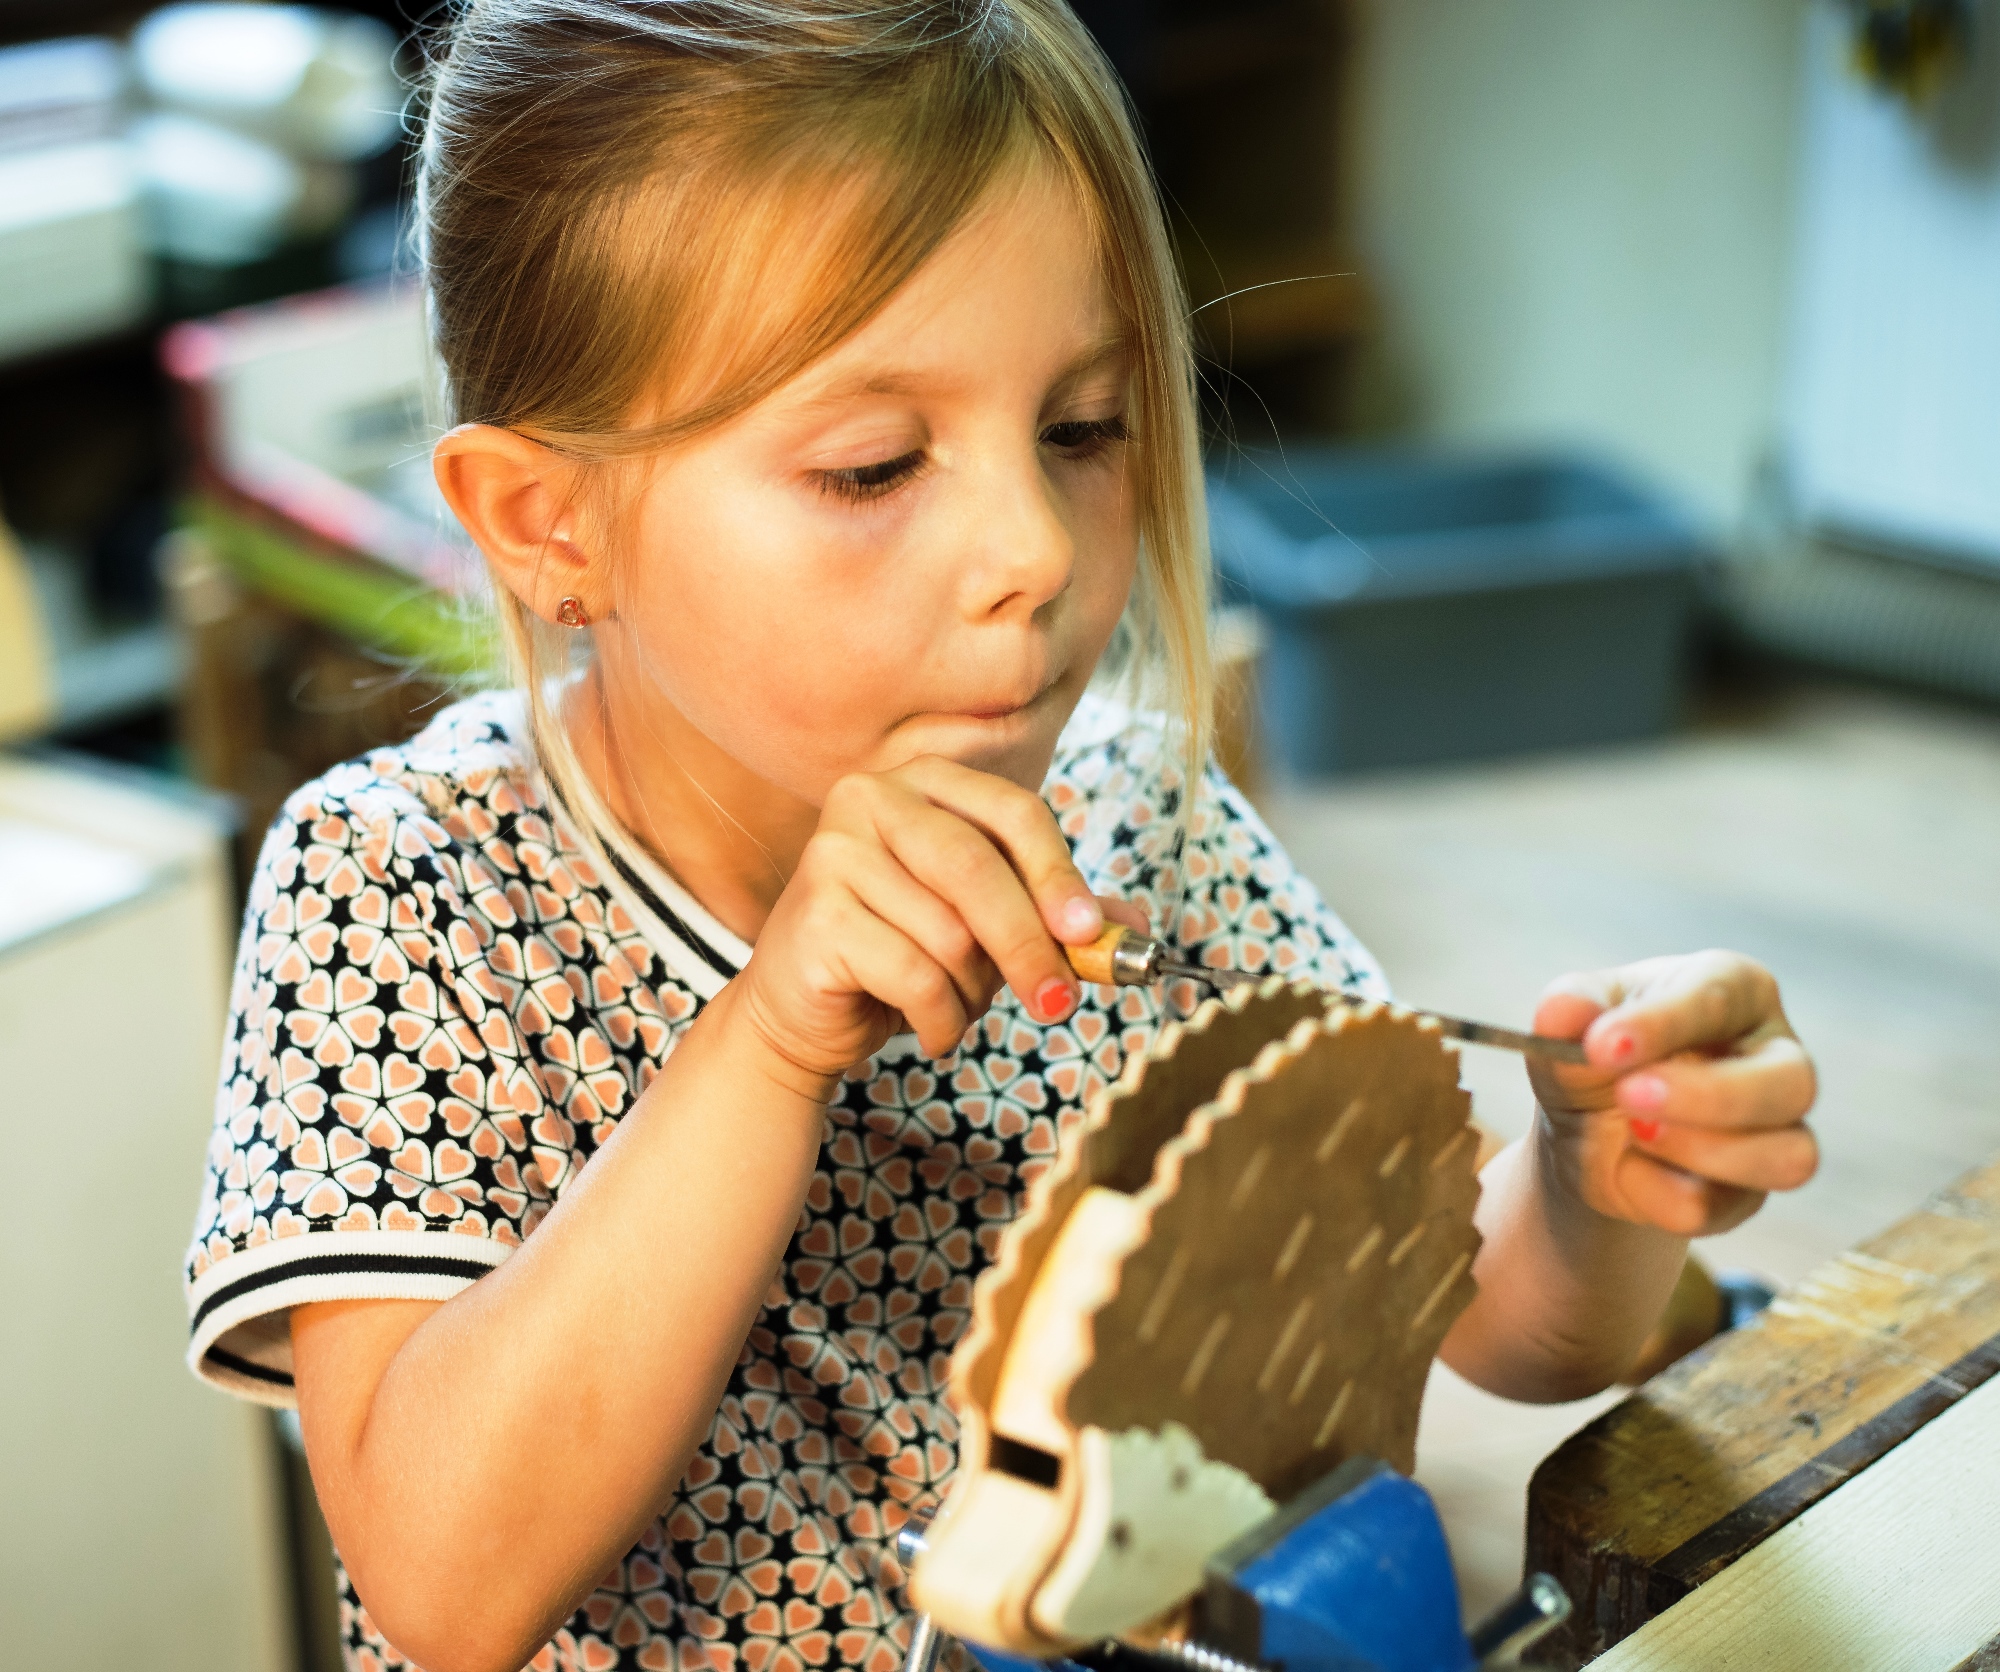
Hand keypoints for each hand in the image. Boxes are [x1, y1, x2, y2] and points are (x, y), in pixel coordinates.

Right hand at [727, 755, 1144, 1092]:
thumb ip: (1055, 919)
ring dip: (974, 991)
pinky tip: (929, 1025)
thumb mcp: (986, 928)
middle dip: (1030, 945)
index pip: (1012, 812)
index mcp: (923, 779)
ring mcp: (834, 852)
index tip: (1089, 933)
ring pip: (949, 934)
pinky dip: (940, 1019)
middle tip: (1058, 1003)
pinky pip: (915, 976)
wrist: (803, 1011)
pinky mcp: (814, 914)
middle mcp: (871, 798)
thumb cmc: (902, 956)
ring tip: (956, 1003)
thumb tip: (1133, 930)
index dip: (1058, 874)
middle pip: (978, 870)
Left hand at [1527, 951, 1818, 1236]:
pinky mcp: (1749, 1192)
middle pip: (1791, 1080)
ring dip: (1703, 1151)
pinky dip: (1662, 1197)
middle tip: (1628, 1096)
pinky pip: (1724, 1206)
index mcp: (1735, 988)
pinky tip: (1625, 1170)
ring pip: (1788, 1156)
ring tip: (1632, 1133)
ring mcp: (1775, 1129)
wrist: (1581, 1127)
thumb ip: (1568, 1009)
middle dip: (1707, 1095)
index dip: (1662, 1023)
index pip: (1720, 997)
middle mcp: (1775, 1055)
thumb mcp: (1569, 1022)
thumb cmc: (1593, 1053)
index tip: (1601, 1046)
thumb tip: (1563, 1010)